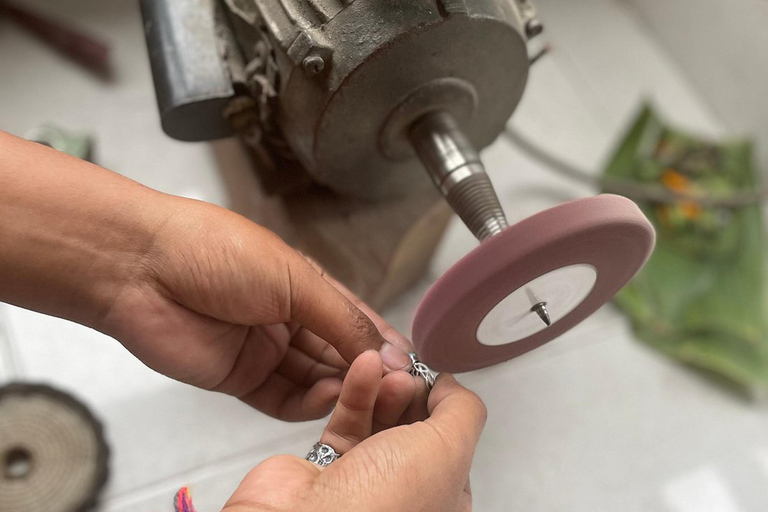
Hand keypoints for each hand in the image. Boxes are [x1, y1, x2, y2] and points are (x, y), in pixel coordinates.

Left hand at [0, 131, 413, 420]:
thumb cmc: (213, 249)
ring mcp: (266, 349)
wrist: (140, 268)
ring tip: (368, 391)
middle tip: (395, 384)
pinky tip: (330, 398)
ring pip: (316, 378)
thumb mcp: (294, 279)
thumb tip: (388, 351)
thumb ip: (343, 320)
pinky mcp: (241, 377)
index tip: (410, 361)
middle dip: (367, 369)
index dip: (383, 341)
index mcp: (305, 285)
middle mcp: (289, 318)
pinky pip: (285, 398)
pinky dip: (310, 402)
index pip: (356, 319)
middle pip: (339, 353)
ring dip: (343, 387)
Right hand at [222, 351, 486, 511]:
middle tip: (404, 373)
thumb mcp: (449, 449)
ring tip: (382, 366)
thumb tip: (451, 386)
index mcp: (444, 499)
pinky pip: (348, 422)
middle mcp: (406, 492)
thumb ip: (462, 410)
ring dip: (384, 388)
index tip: (435, 380)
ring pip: (380, 421)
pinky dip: (356, 393)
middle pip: (415, 427)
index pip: (452, 442)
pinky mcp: (328, 466)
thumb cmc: (388, 499)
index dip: (445, 407)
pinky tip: (362, 367)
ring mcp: (366, 481)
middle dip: (412, 393)